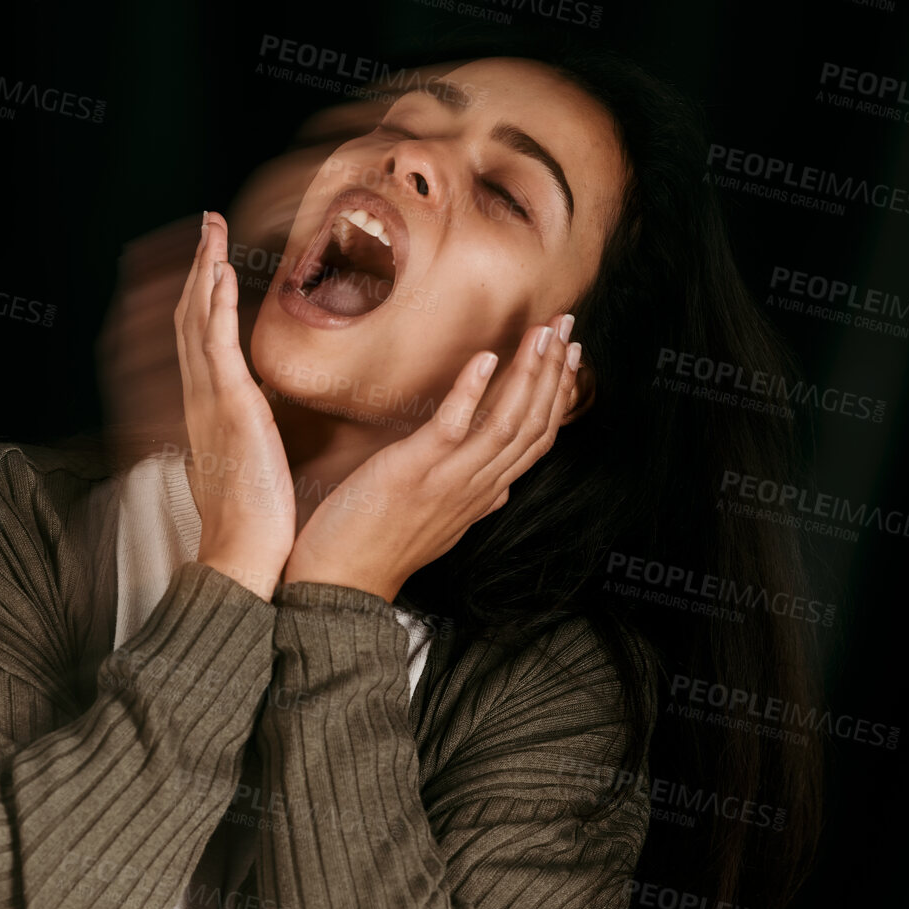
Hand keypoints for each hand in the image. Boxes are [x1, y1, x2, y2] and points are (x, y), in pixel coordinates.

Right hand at [175, 212, 296, 599]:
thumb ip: (250, 436)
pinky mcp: (230, 410)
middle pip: (192, 320)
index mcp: (209, 412)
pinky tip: (220, 274)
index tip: (211, 261)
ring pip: (198, 322)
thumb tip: (259, 424)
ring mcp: (211, 402)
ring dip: (203, 271)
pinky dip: (214, 306)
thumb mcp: (250, 466)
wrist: (242, 557)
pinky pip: (217, 346)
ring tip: (210, 231)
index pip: (200, 341)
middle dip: (199, 268)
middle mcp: (201, 401)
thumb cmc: (255, 523)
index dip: (203, 296)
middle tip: (206, 226)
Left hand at [282, 314, 581, 601]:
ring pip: (506, 424)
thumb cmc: (381, 549)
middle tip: (566, 325)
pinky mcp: (413, 472)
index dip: (558, 396)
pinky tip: (485, 357)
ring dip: (528, 373)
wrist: (340, 583)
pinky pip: (452, 427)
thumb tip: (504, 490)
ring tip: (543, 332)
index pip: (537, 440)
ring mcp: (447, 480)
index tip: (568, 358)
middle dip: (554, 372)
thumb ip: (476, 503)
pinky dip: (471, 391)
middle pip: (532, 425)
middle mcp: (475, 487)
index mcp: (482, 494)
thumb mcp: (443, 527)